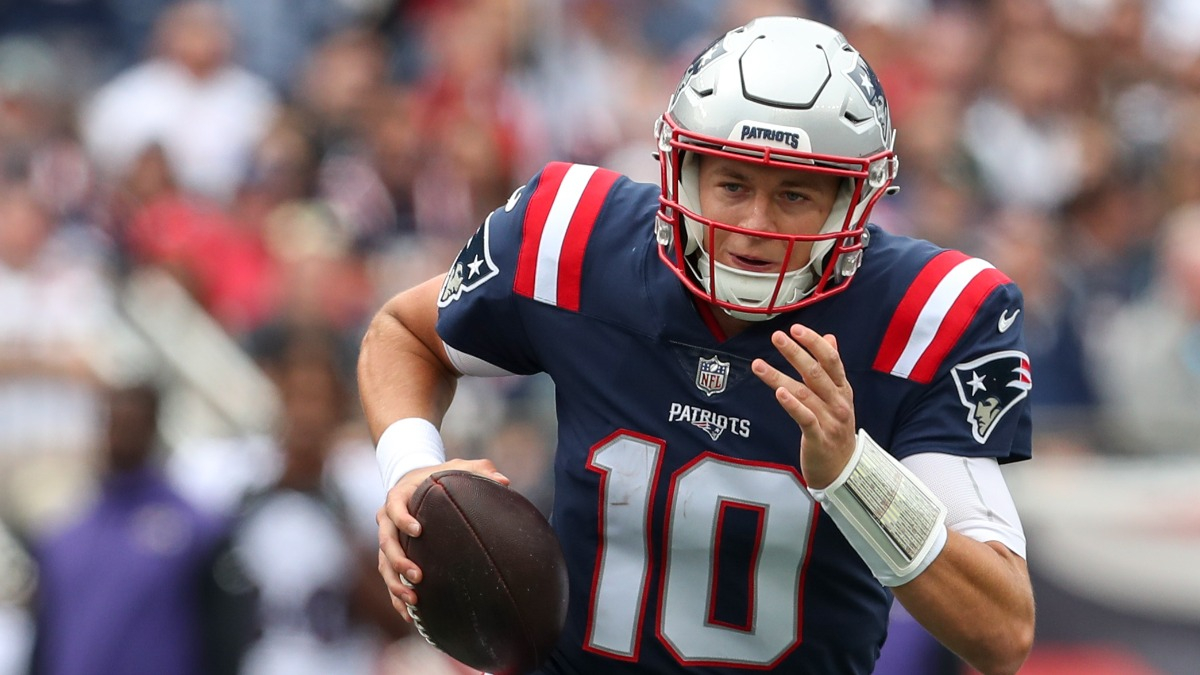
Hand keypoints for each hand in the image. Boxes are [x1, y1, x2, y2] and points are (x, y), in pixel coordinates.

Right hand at [377, 458, 508, 619]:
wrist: (414, 483)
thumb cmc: (440, 475)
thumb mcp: (459, 466)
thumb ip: (480, 469)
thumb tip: (505, 481)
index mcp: (399, 497)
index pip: (394, 507)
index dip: (403, 519)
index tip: (418, 530)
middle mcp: (387, 520)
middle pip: (385, 543)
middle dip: (399, 561)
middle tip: (418, 576)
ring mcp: (387, 540)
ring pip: (384, 566)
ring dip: (396, 585)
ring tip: (414, 601)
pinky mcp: (390, 557)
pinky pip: (390, 579)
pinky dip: (397, 597)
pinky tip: (411, 616)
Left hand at [751, 323, 856, 489]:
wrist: (843, 469)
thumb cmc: (836, 428)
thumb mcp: (839, 396)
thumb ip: (832, 367)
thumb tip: (829, 337)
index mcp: (842, 389)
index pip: (831, 360)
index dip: (814, 343)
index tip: (796, 329)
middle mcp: (838, 402)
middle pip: (816, 372)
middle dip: (795, 353)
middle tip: (777, 337)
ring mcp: (830, 420)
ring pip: (804, 393)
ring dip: (779, 377)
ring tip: (759, 365)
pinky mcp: (818, 438)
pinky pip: (805, 418)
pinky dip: (792, 405)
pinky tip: (779, 393)